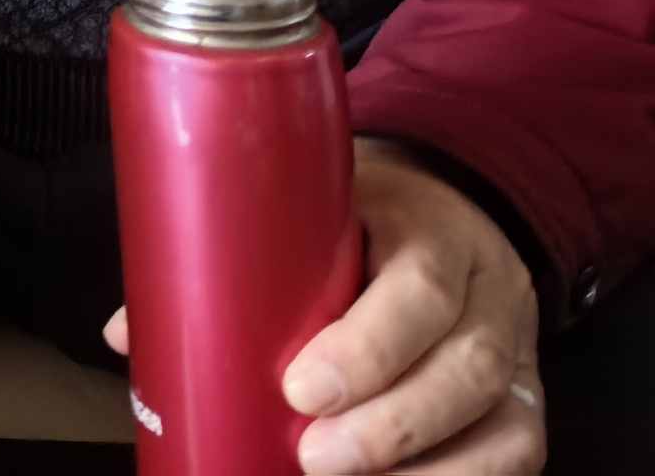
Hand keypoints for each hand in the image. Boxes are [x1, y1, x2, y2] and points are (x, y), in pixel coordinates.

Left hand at [103, 142, 542, 475]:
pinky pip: (516, 453)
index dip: (367, 346)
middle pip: (464, 366)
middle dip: (388, 424)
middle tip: (312, 456)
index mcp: (428, 227)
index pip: (419, 286)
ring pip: (500, 420)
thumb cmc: (358, 217)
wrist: (448, 205)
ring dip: (423, 467)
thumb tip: (130, 332)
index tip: (297, 386)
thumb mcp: (305, 209)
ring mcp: (517, 349)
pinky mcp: (524, 399)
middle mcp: (487, 289)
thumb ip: (227, 263)